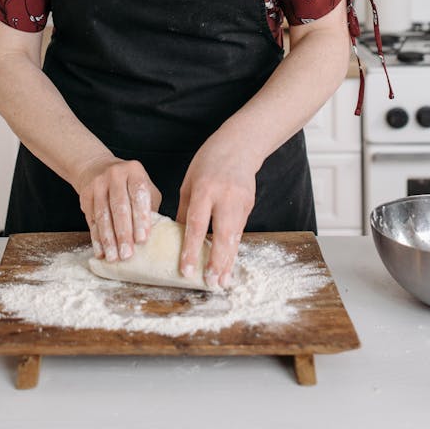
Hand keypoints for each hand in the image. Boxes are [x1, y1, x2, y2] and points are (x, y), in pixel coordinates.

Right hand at [77, 155, 160, 262]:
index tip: (142, 239)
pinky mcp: (85, 194)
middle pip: (119, 206)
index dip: (140, 218)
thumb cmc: (128, 184)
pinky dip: (96, 238)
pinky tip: (101, 251)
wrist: (98, 168)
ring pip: (103, 215)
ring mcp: (98, 183)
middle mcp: (115, 174)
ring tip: (114, 257)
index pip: (138, 194)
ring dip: (108, 239)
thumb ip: (150, 207)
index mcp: (134, 171)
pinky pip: (91, 220)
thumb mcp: (144, 188)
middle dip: (123, 233)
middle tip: (127, 254)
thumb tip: (156, 236)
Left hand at [176, 138, 256, 289]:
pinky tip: (229, 264)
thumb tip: (179, 237)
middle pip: (222, 234)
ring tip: (223, 282)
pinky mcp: (249, 206)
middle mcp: (225, 197)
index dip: (192, 249)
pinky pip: (240, 231)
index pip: (197, 224)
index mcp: (205, 189)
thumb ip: (186, 210)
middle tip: (212, 283)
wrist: (240, 146)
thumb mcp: (190, 181)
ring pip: (235, 237)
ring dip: (229, 261)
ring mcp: (240, 202)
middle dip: (217, 261)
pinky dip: (234, 249)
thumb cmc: (209, 162)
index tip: (187, 270)